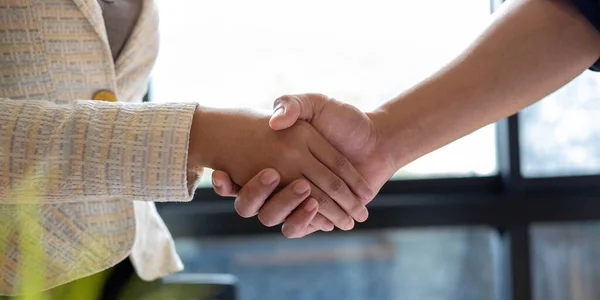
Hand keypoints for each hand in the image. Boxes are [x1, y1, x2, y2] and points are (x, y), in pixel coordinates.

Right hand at [189, 106, 372, 230]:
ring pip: (273, 217)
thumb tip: (274, 122)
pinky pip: (298, 227)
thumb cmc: (345, 120)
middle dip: (254, 192)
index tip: (221, 174)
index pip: (240, 175)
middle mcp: (280, 184)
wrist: (377, 142)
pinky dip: (304, 219)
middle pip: (252, 202)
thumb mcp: (316, 103)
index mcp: (274, 159)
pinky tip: (314, 207)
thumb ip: (292, 105)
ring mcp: (297, 201)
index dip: (226, 180)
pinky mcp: (315, 216)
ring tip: (303, 189)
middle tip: (269, 173)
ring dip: (284, 205)